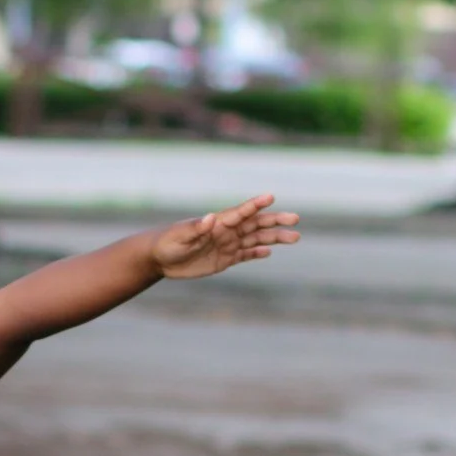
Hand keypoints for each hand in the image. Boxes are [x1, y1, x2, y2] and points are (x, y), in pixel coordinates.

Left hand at [150, 195, 299, 279]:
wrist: (160, 258)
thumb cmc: (167, 242)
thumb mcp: (180, 236)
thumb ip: (196, 228)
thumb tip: (210, 218)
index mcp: (218, 222)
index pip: (241, 212)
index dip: (255, 204)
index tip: (271, 196)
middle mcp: (226, 231)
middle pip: (256, 224)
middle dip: (276, 221)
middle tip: (295, 219)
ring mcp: (227, 245)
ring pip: (256, 239)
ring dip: (274, 238)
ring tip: (295, 237)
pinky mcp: (224, 259)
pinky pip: (245, 255)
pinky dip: (257, 253)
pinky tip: (269, 252)